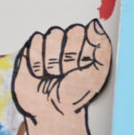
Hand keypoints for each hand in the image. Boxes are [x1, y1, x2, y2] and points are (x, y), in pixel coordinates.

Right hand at [12, 19, 111, 134]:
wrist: (52, 111)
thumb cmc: (76, 94)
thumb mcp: (97, 73)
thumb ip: (101, 46)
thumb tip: (95, 24)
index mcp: (86, 44)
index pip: (84, 30)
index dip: (80, 50)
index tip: (81, 66)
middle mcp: (68, 41)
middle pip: (68, 31)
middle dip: (67, 57)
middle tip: (66, 74)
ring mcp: (50, 44)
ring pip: (52, 34)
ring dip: (52, 60)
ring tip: (53, 75)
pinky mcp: (32, 51)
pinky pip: (34, 40)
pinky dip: (36, 60)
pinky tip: (40, 73)